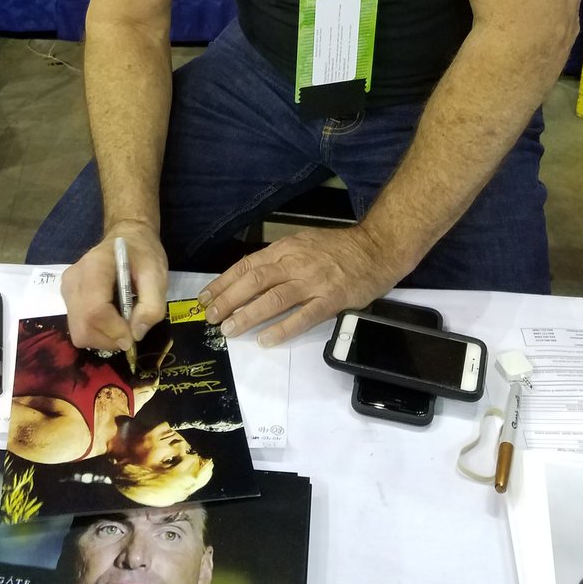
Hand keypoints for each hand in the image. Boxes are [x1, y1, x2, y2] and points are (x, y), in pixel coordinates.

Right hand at [62, 220, 167, 351]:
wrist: (127, 236)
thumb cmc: (142, 253)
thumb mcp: (157, 274)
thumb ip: (152, 305)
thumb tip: (136, 334)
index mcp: (94, 267)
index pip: (95, 311)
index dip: (114, 331)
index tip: (134, 336)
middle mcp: (74, 280)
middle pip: (83, 327)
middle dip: (109, 338)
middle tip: (130, 331)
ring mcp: (67, 289)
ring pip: (79, 332)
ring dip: (104, 337)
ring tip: (122, 321)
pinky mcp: (67, 297)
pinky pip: (79, 327)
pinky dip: (97, 331)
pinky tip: (112, 316)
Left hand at [199, 226, 400, 346]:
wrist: (376, 248)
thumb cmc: (338, 249)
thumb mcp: (303, 243)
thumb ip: (279, 258)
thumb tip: (249, 277)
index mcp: (286, 248)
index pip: (247, 265)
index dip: (224, 282)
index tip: (206, 298)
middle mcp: (296, 263)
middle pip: (255, 280)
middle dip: (228, 299)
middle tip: (211, 317)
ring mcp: (313, 282)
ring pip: (274, 299)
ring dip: (248, 314)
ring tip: (230, 329)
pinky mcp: (331, 300)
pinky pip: (303, 317)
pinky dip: (283, 329)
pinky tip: (266, 340)